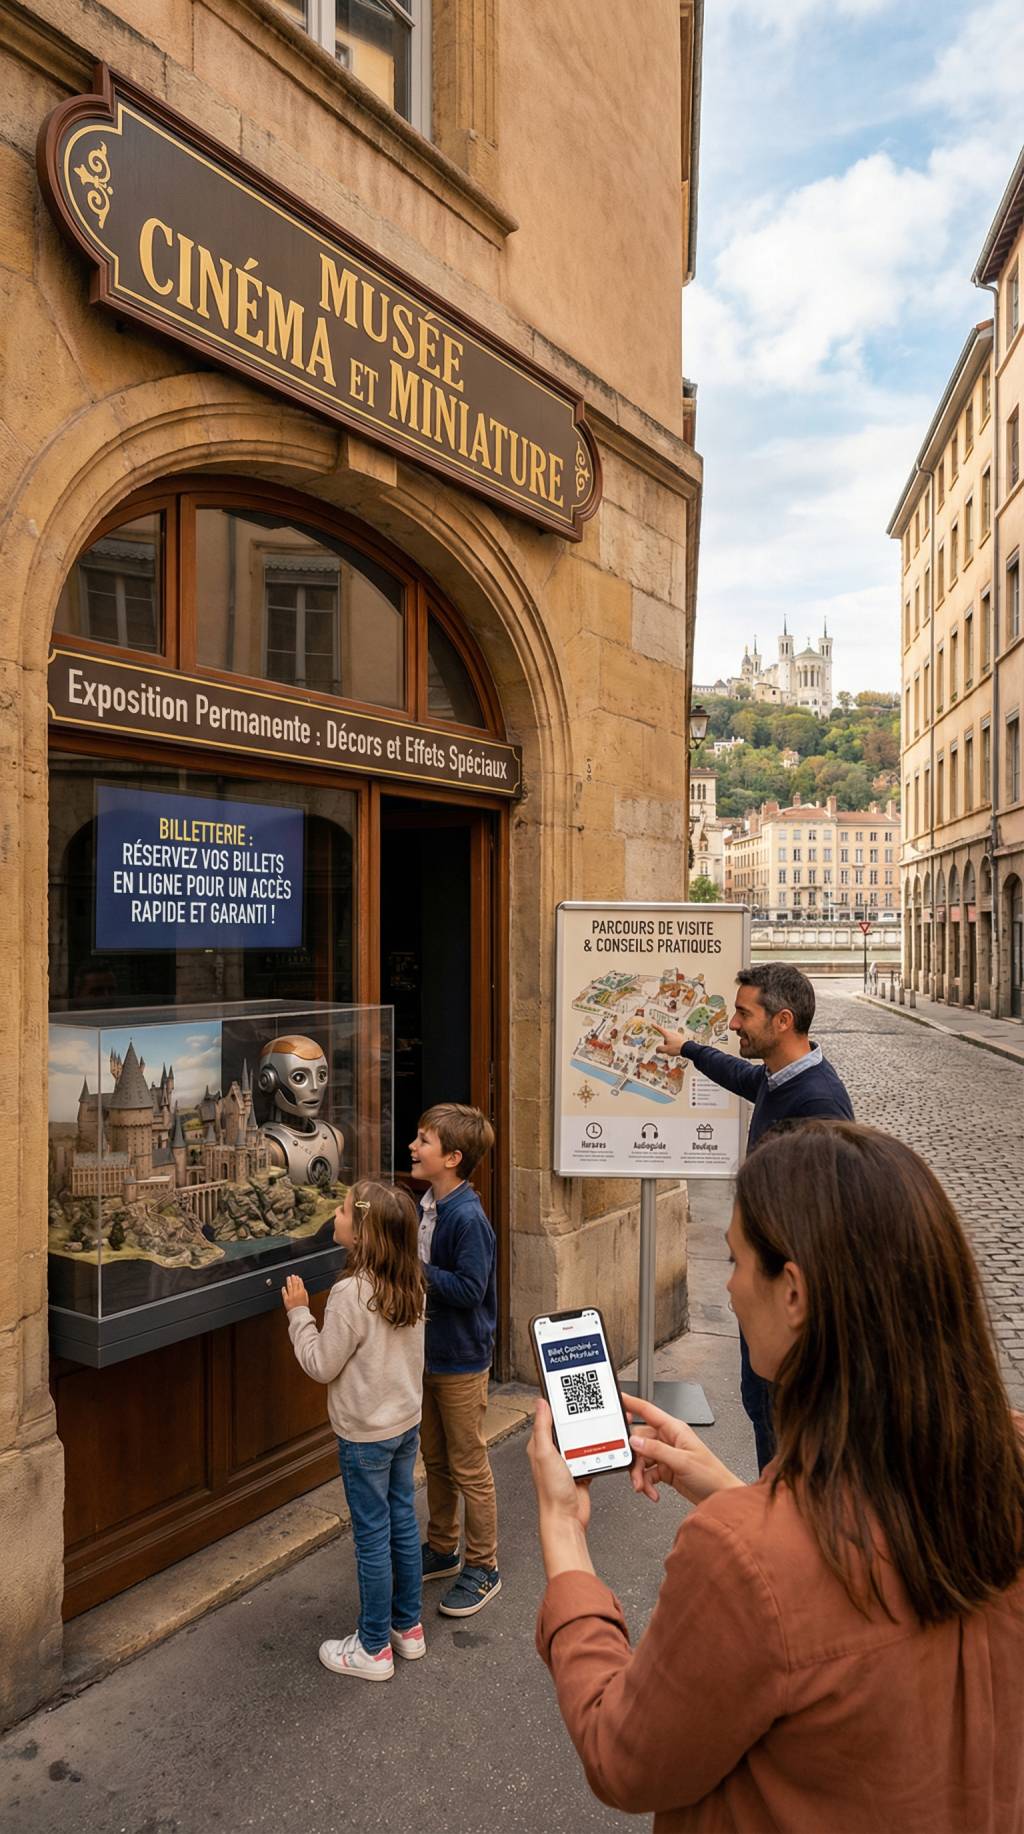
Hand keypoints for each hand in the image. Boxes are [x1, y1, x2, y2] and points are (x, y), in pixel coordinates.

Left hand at [281, 1275, 309, 1311]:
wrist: (299, 1314)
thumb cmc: (303, 1308)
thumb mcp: (306, 1299)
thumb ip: (304, 1292)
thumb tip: (302, 1288)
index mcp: (302, 1292)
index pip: (300, 1284)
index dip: (298, 1279)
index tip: (297, 1277)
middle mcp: (296, 1293)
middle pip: (294, 1284)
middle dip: (293, 1278)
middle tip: (292, 1275)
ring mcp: (290, 1296)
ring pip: (289, 1286)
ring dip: (288, 1281)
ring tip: (288, 1278)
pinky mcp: (286, 1300)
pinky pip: (284, 1293)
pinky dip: (283, 1289)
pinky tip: (283, 1287)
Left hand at [528, 1399, 595, 1578]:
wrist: (567, 1518)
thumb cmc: (552, 1492)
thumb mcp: (545, 1453)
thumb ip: (543, 1428)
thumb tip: (541, 1403)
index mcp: (541, 1444)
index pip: (549, 1417)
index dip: (558, 1404)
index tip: (568, 1392)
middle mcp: (554, 1451)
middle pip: (569, 1426)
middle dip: (580, 1418)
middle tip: (591, 1407)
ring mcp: (569, 1460)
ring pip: (583, 1439)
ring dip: (592, 1434)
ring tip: (600, 1424)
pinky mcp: (582, 1469)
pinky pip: (593, 1453)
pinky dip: (600, 1449)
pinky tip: (605, 1445)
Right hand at [624, 1394, 742, 1505]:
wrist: (720, 1496)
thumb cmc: (711, 1475)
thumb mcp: (682, 1461)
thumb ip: (656, 1450)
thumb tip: (635, 1441)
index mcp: (674, 1429)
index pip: (648, 1411)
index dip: (631, 1403)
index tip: (618, 1400)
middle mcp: (669, 1439)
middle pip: (640, 1441)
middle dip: (634, 1459)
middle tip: (633, 1472)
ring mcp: (667, 1454)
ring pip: (642, 1459)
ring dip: (639, 1475)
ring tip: (643, 1487)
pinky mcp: (666, 1469)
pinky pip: (648, 1473)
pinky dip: (647, 1483)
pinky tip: (652, 1491)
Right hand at [649, 1022, 683, 1055]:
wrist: (687, 1049)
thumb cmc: (677, 1048)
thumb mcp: (666, 1050)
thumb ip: (659, 1049)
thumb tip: (657, 1049)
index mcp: (668, 1034)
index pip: (660, 1029)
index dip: (656, 1027)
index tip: (652, 1024)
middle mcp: (672, 1033)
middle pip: (665, 1037)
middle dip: (665, 1043)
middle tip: (667, 1049)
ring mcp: (677, 1035)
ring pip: (670, 1039)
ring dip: (670, 1044)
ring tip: (673, 1050)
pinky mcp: (681, 1038)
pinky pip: (675, 1041)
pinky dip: (675, 1044)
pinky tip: (677, 1049)